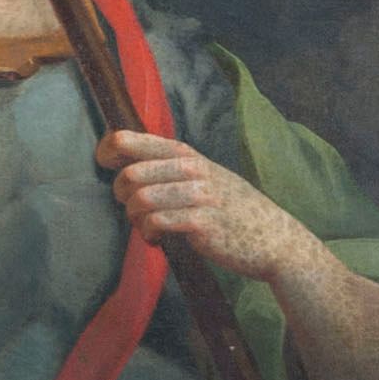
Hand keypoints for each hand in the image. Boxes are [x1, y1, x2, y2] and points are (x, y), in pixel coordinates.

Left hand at [98, 130, 314, 283]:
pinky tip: (157, 240)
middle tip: (132, 209)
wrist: (274, 239)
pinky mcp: (202, 224)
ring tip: (146, 226)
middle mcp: (192, 169)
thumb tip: (124, 165)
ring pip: (140, 200)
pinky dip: (149, 234)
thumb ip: (170, 167)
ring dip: (135, 218)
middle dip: (121, 196)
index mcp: (186, 154)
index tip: (104, 165)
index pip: (130, 139)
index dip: (107, 151)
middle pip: (130, 174)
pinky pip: (156, 224)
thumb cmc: (232, 209)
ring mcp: (199, 196)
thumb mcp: (205, 176)